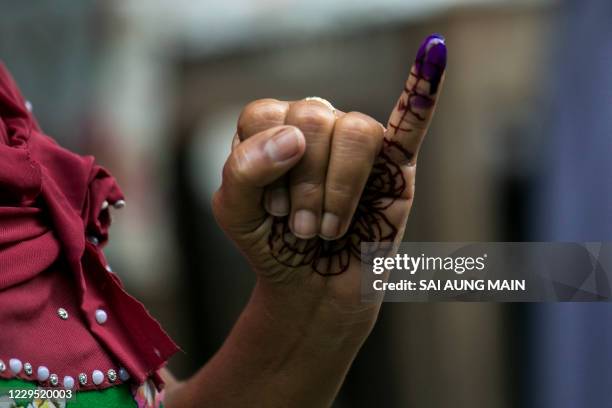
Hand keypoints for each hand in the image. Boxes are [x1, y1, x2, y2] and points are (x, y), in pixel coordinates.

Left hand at [212, 34, 446, 325]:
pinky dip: (424, 88)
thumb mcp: (236, 212)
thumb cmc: (274, 245)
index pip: (266, 114)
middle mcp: (316, 125)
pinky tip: (434, 53)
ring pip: (355, 129)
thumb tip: (294, 137)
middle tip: (304, 229)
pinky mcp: (396, 164)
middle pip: (313, 116)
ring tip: (331, 227)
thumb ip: (244, 169)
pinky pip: (413, 119)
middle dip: (305, 183)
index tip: (272, 209)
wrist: (312, 288)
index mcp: (274, 127)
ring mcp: (357, 144)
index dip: (266, 162)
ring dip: (340, 186)